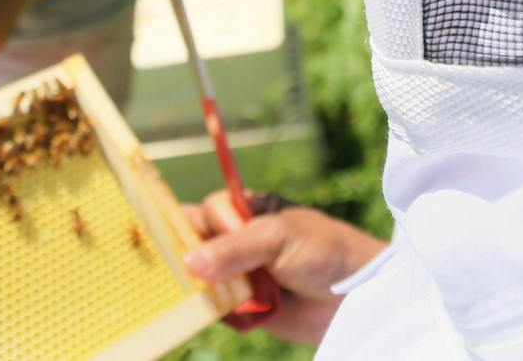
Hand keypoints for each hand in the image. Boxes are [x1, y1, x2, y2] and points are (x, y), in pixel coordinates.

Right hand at [183, 191, 387, 345]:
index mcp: (247, 211)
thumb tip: (190, 262)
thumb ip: (235, 248)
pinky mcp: (244, 308)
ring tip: (179, 292)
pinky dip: (212, 311)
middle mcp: (238, 242)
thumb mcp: (278, 238)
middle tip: (167, 268)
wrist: (356, 297)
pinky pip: (215, 308)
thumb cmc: (323, 250)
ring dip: (195, 287)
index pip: (207, 211)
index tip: (173, 236)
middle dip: (183, 256)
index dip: (192, 221)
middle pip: (196, 244)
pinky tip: (202, 311)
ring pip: (201, 279)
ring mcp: (239, 275)